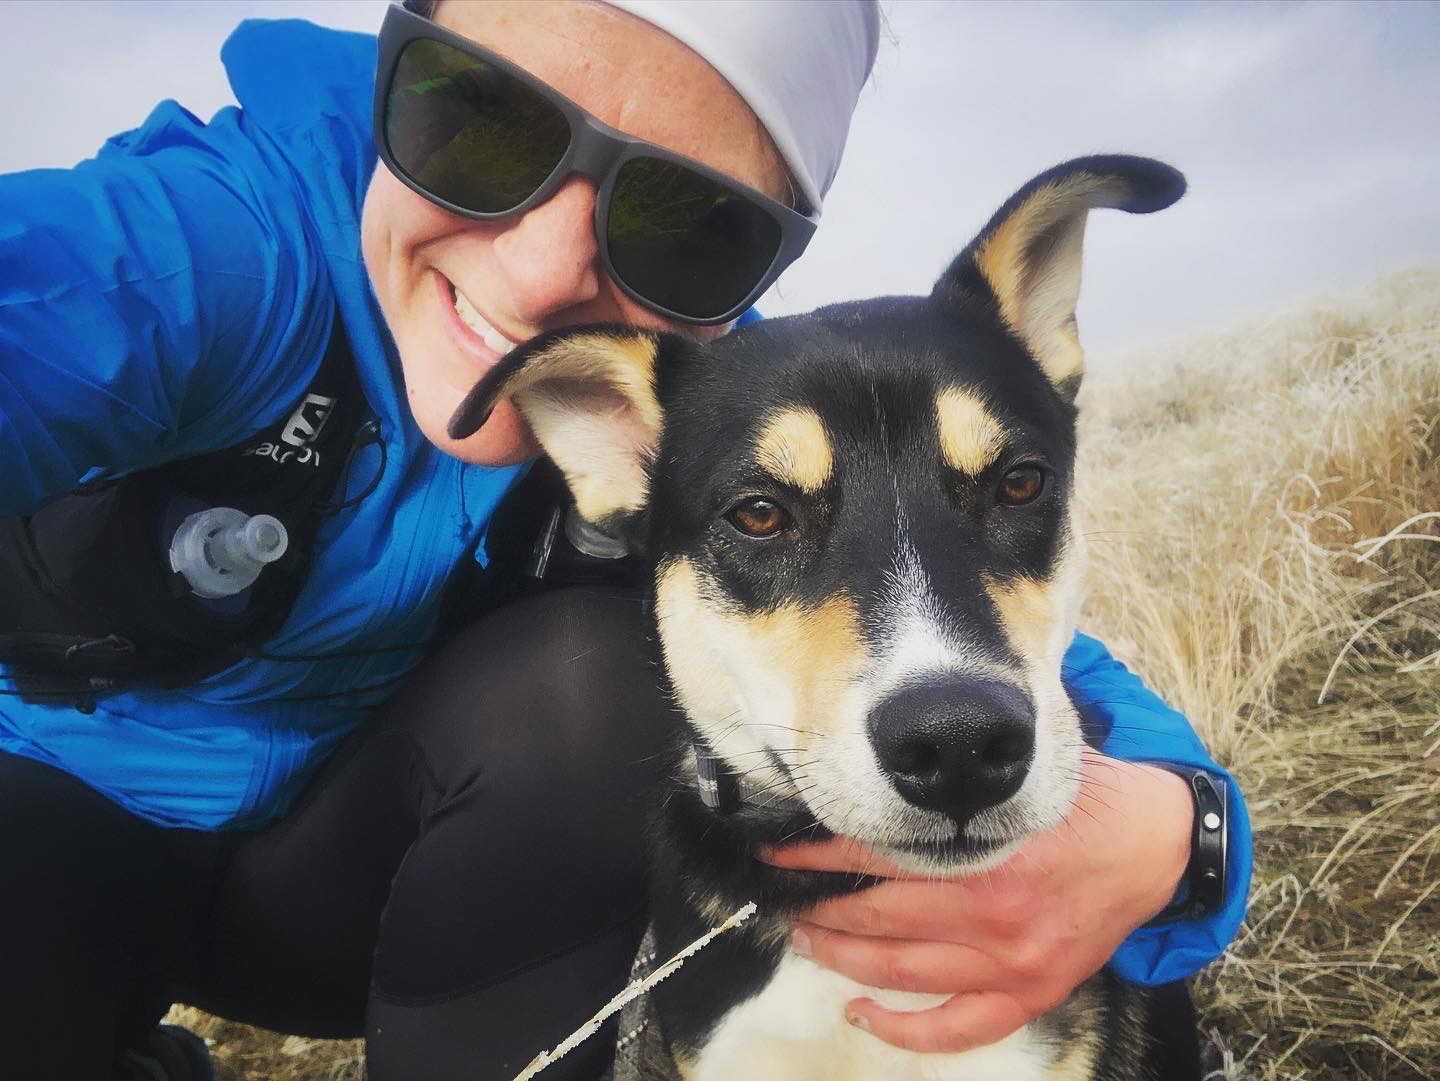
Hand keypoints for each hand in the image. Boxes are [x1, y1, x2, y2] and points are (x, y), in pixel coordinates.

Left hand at [758, 752, 1191, 1052]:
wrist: (1156, 847)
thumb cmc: (1084, 800)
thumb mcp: (1021, 769)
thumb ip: (960, 772)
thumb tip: (889, 756)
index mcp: (986, 854)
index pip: (875, 854)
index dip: (818, 855)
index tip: (781, 852)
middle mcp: (994, 915)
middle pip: (879, 920)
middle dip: (821, 910)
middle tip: (786, 900)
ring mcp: (1012, 964)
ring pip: (903, 975)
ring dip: (843, 960)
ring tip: (807, 941)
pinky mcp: (1030, 994)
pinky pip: (956, 1028)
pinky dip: (903, 1030)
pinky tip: (861, 1012)